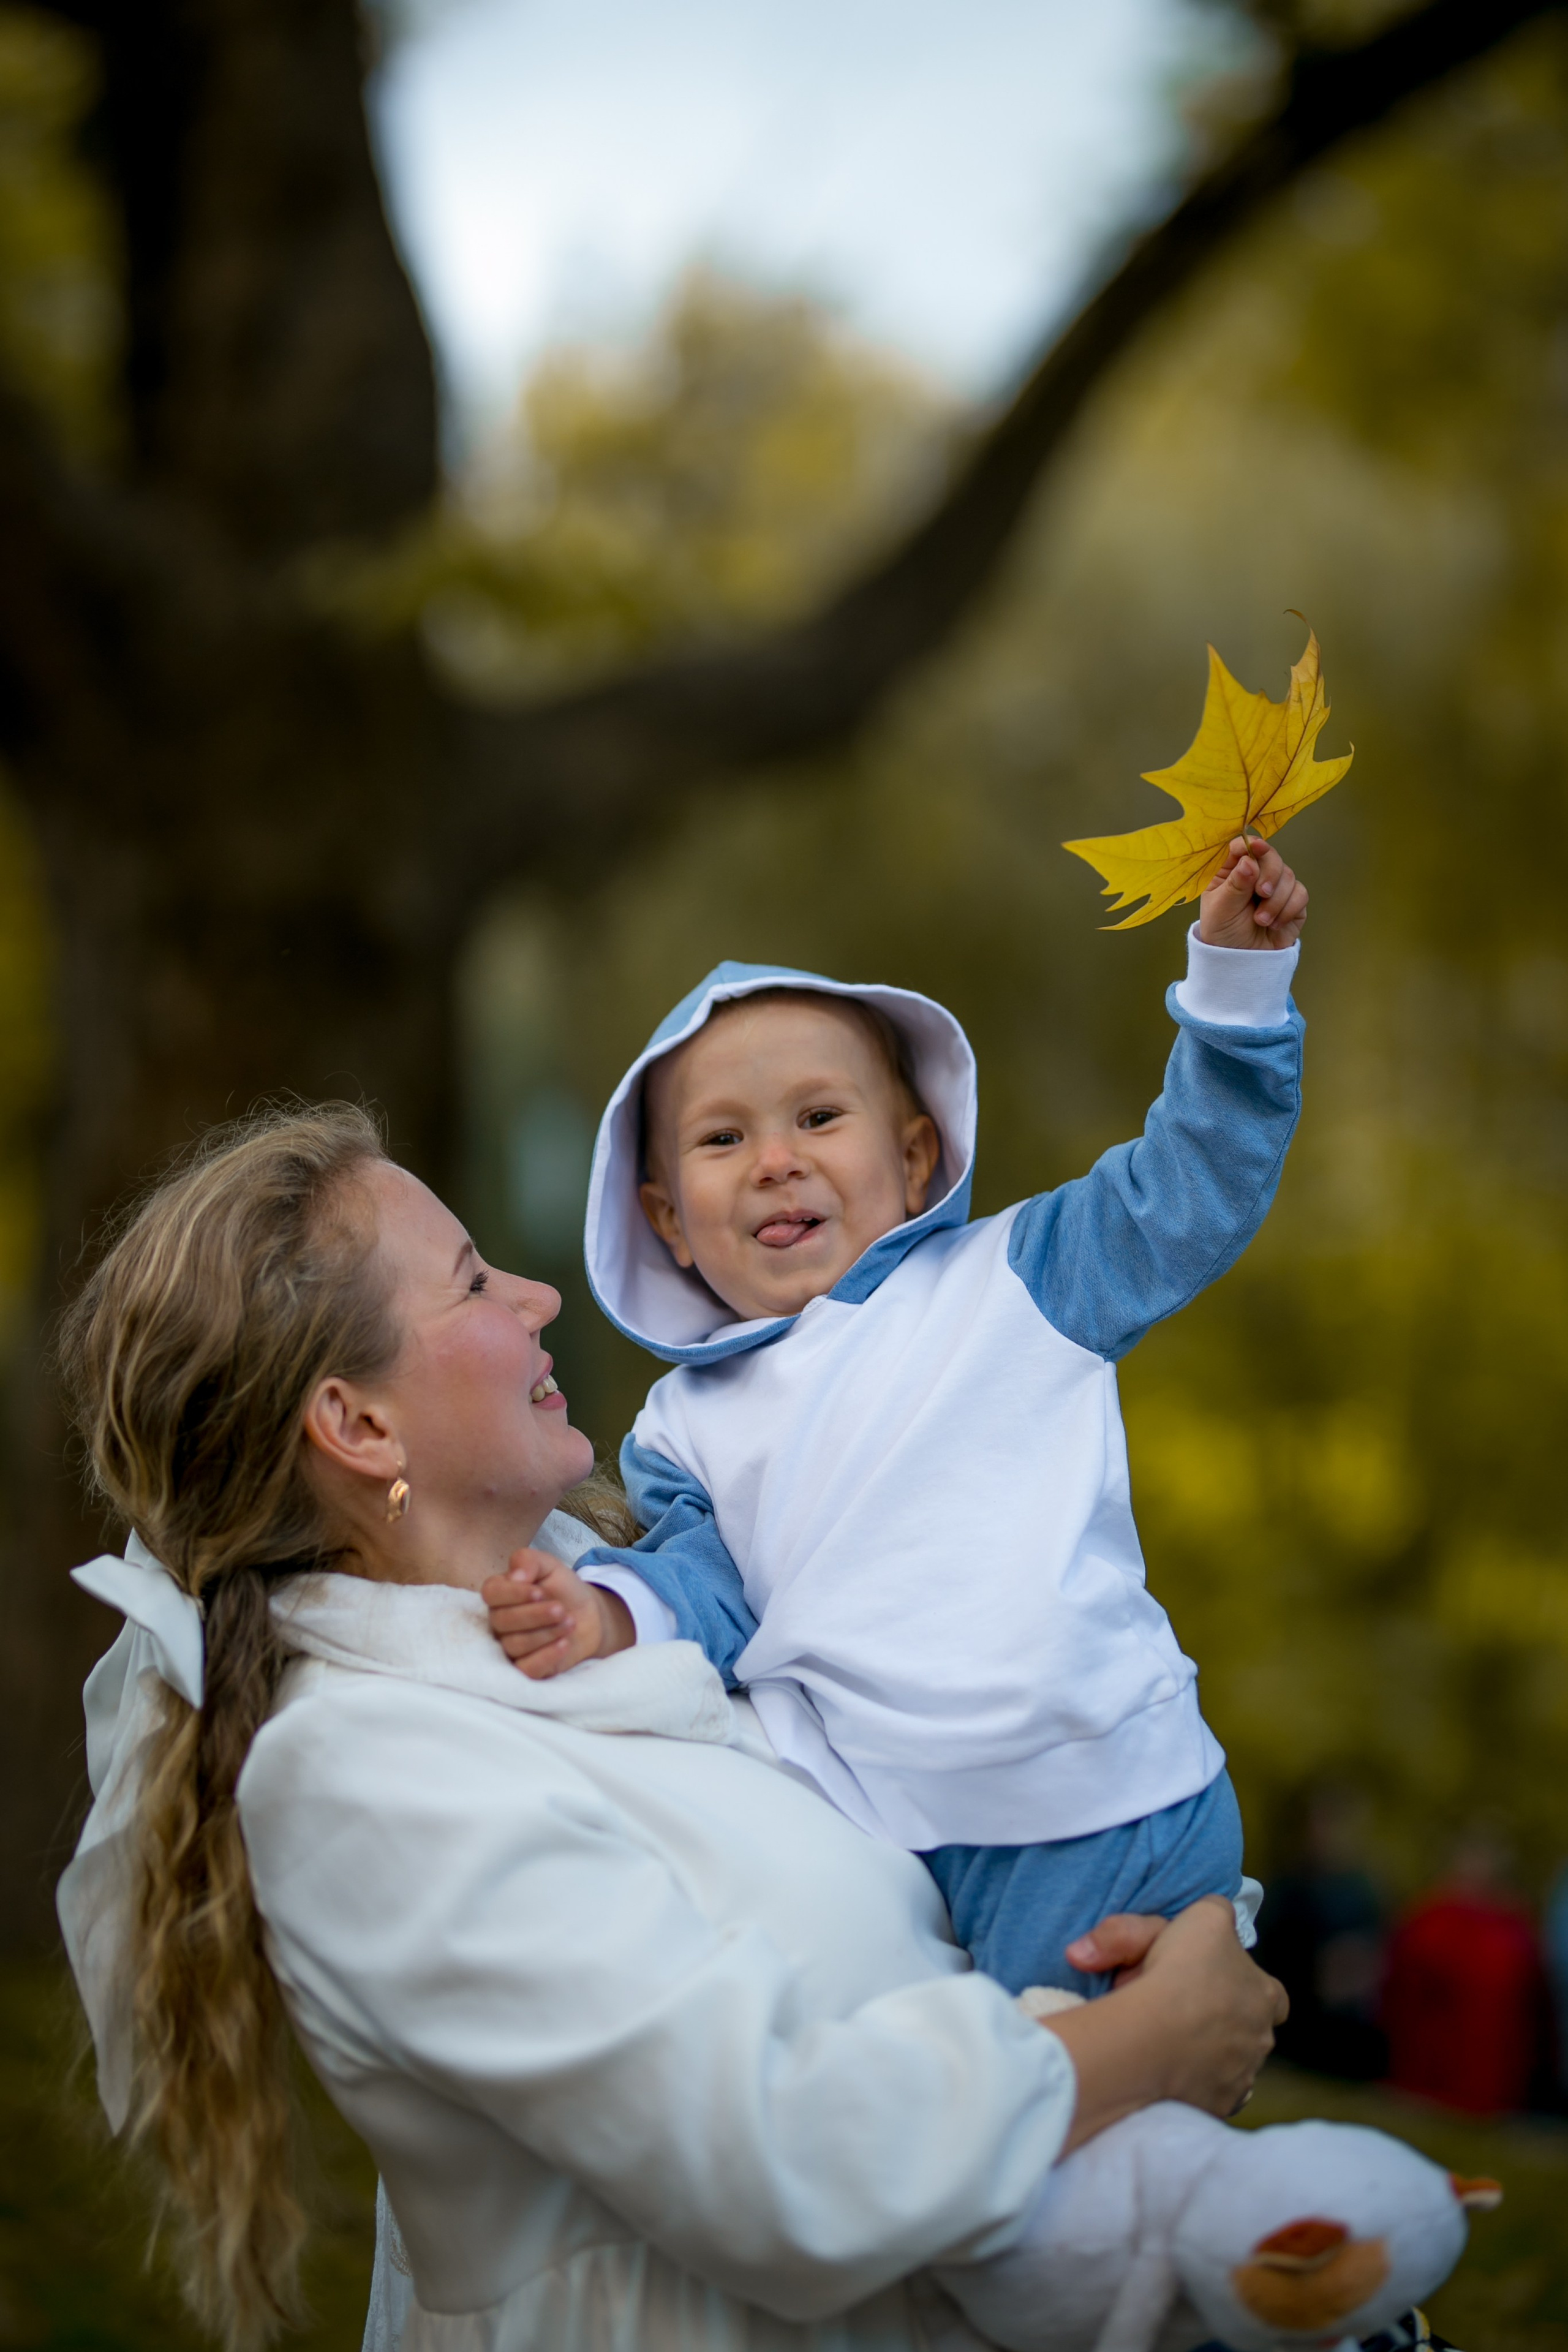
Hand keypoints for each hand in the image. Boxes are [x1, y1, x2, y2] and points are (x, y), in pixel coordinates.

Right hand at [481, 1549, 634, 1680]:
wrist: (588, 1616)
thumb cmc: (563, 1589)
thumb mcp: (549, 1566)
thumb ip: (528, 1560)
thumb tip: (514, 1575)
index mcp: (500, 1594)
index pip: (491, 1593)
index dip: (514, 1594)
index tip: (540, 1591)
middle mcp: (498, 1622)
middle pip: (501, 1622)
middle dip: (535, 1615)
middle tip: (561, 1609)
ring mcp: (509, 1647)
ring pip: (514, 1645)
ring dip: (546, 1633)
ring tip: (570, 1623)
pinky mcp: (525, 1667)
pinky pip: (524, 1669)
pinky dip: (545, 1657)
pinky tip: (564, 1644)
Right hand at [1040, 1897, 1286, 2150]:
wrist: (1151, 2039)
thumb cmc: (1181, 1972)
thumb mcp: (1203, 1916)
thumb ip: (1216, 1911)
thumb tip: (1218, 1913)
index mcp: (1265, 1997)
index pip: (1270, 1994)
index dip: (1247, 1987)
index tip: (1217, 1983)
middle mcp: (1260, 2042)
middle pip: (1247, 2030)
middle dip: (1222, 2022)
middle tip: (1182, 2009)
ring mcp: (1238, 2081)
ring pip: (1227, 2064)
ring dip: (1206, 2053)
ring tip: (1168, 2040)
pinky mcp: (1209, 2109)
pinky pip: (1204, 2093)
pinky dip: (1191, 2083)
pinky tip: (1167, 2070)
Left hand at [1198, 836, 1307, 951]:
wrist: (1242, 962)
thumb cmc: (1224, 933)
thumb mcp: (1221, 909)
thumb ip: (1235, 884)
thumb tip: (1249, 861)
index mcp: (1231, 871)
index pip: (1244, 846)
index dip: (1252, 844)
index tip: (1257, 849)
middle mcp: (1255, 875)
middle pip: (1272, 857)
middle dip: (1269, 874)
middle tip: (1261, 894)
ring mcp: (1276, 888)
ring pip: (1288, 876)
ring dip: (1276, 900)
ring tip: (1261, 921)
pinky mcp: (1293, 903)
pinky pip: (1300, 895)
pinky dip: (1288, 909)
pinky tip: (1274, 925)